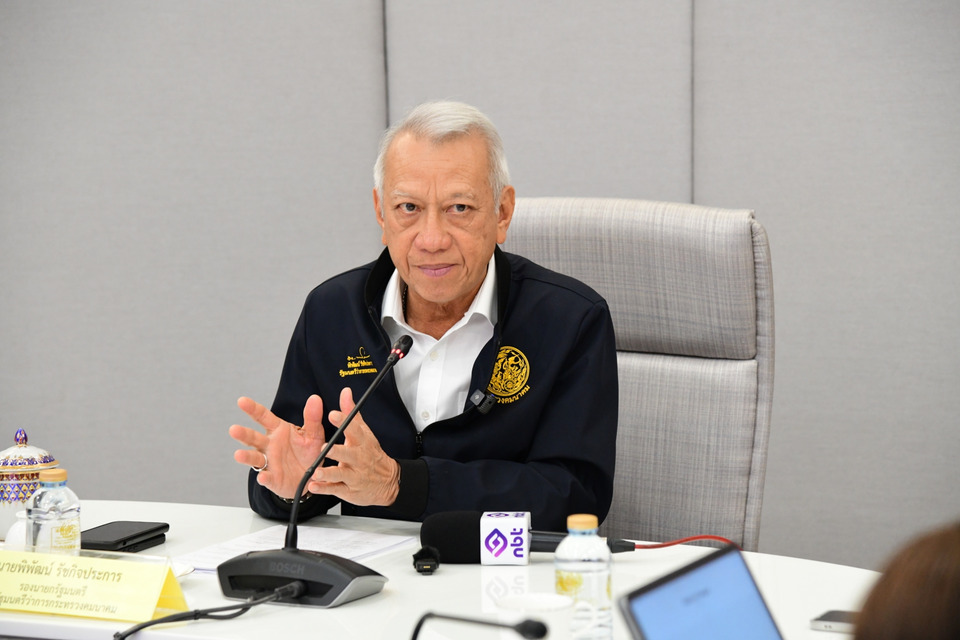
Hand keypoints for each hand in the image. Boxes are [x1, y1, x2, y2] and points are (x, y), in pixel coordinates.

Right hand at [229, 395, 326, 499]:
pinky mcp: (273, 479)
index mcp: (278, 430)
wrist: (312, 476)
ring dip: (246, 456)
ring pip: (254, 458)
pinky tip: (262, 477)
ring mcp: (269, 462)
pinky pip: (267, 478)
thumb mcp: (314, 434)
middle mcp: (269, 445)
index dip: (252, 408)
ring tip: (238, 454)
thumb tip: (315, 398)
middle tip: (233, 429)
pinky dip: (264, 478)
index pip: (263, 417)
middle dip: (243, 434)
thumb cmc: (309, 452)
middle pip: (253, 438)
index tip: (241, 401)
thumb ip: (313, 418)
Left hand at [306, 387, 400, 506]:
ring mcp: (354, 475)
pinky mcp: (349, 489)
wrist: (388, 482)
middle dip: (337, 451)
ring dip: (329, 473)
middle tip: (323, 448)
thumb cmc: (371, 454)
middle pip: (348, 453)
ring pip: (342, 473)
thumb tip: (345, 392)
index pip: (354, 430)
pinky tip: (315, 486)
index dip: (344, 422)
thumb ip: (351, 413)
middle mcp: (359, 458)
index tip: (333, 414)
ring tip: (317, 472)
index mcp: (362, 442)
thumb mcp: (364, 432)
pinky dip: (325, 488)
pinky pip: (336, 489)